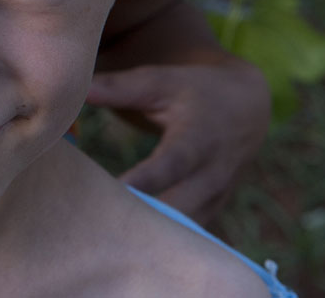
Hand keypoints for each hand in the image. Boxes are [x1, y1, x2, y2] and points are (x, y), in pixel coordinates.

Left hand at [86, 57, 269, 224]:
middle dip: (143, 218)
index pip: (172, 164)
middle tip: (96, 219)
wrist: (246, 112)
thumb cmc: (193, 93)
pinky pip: (185, 238)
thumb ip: (120, 89)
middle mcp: (211, 175)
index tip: (116, 190)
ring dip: (148, 235)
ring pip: (184, 232)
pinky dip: (158, 241)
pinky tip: (121, 240)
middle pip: (179, 209)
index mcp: (198, 139)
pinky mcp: (209, 214)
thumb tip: (79, 91)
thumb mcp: (161, 83)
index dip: (146, 180)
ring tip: (103, 233)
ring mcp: (213, 200)